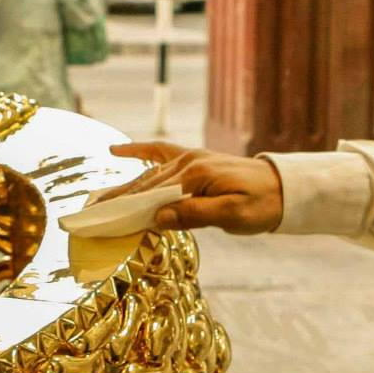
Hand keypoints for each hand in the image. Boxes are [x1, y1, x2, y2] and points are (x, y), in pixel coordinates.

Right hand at [105, 141, 284, 234]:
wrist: (284, 188)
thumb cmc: (261, 206)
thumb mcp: (231, 216)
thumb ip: (194, 215)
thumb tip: (156, 218)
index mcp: (195, 176)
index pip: (152, 196)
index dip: (126, 210)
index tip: (102, 222)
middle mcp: (188, 162)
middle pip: (144, 185)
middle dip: (116, 200)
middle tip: (89, 215)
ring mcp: (189, 157)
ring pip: (148, 174)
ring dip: (123, 187)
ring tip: (97, 200)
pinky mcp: (194, 158)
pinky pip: (159, 151)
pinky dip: (138, 151)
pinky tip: (116, 151)